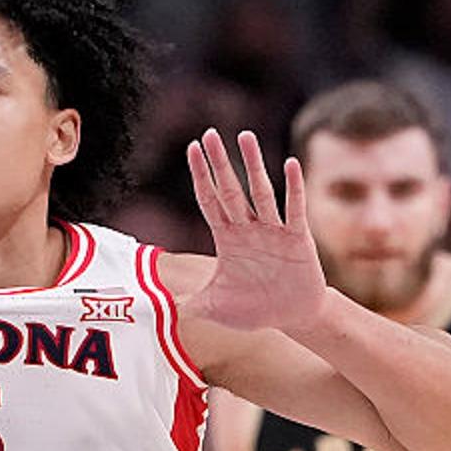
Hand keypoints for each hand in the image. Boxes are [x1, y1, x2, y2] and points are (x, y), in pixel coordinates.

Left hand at [183, 129, 325, 333]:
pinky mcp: (297, 239)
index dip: (200, 176)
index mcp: (227, 238)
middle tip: (209, 133)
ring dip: (253, 165)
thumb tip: (154, 309)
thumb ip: (187, 304)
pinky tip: (290, 164)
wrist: (293, 317)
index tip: (191, 148)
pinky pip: (293, 210)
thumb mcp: (214, 307)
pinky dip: (293, 188)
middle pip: (230, 190)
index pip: (210, 200)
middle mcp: (248, 228)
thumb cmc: (254, 309)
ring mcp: (273, 231)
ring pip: (261, 192)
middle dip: (219, 163)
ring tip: (245, 136)